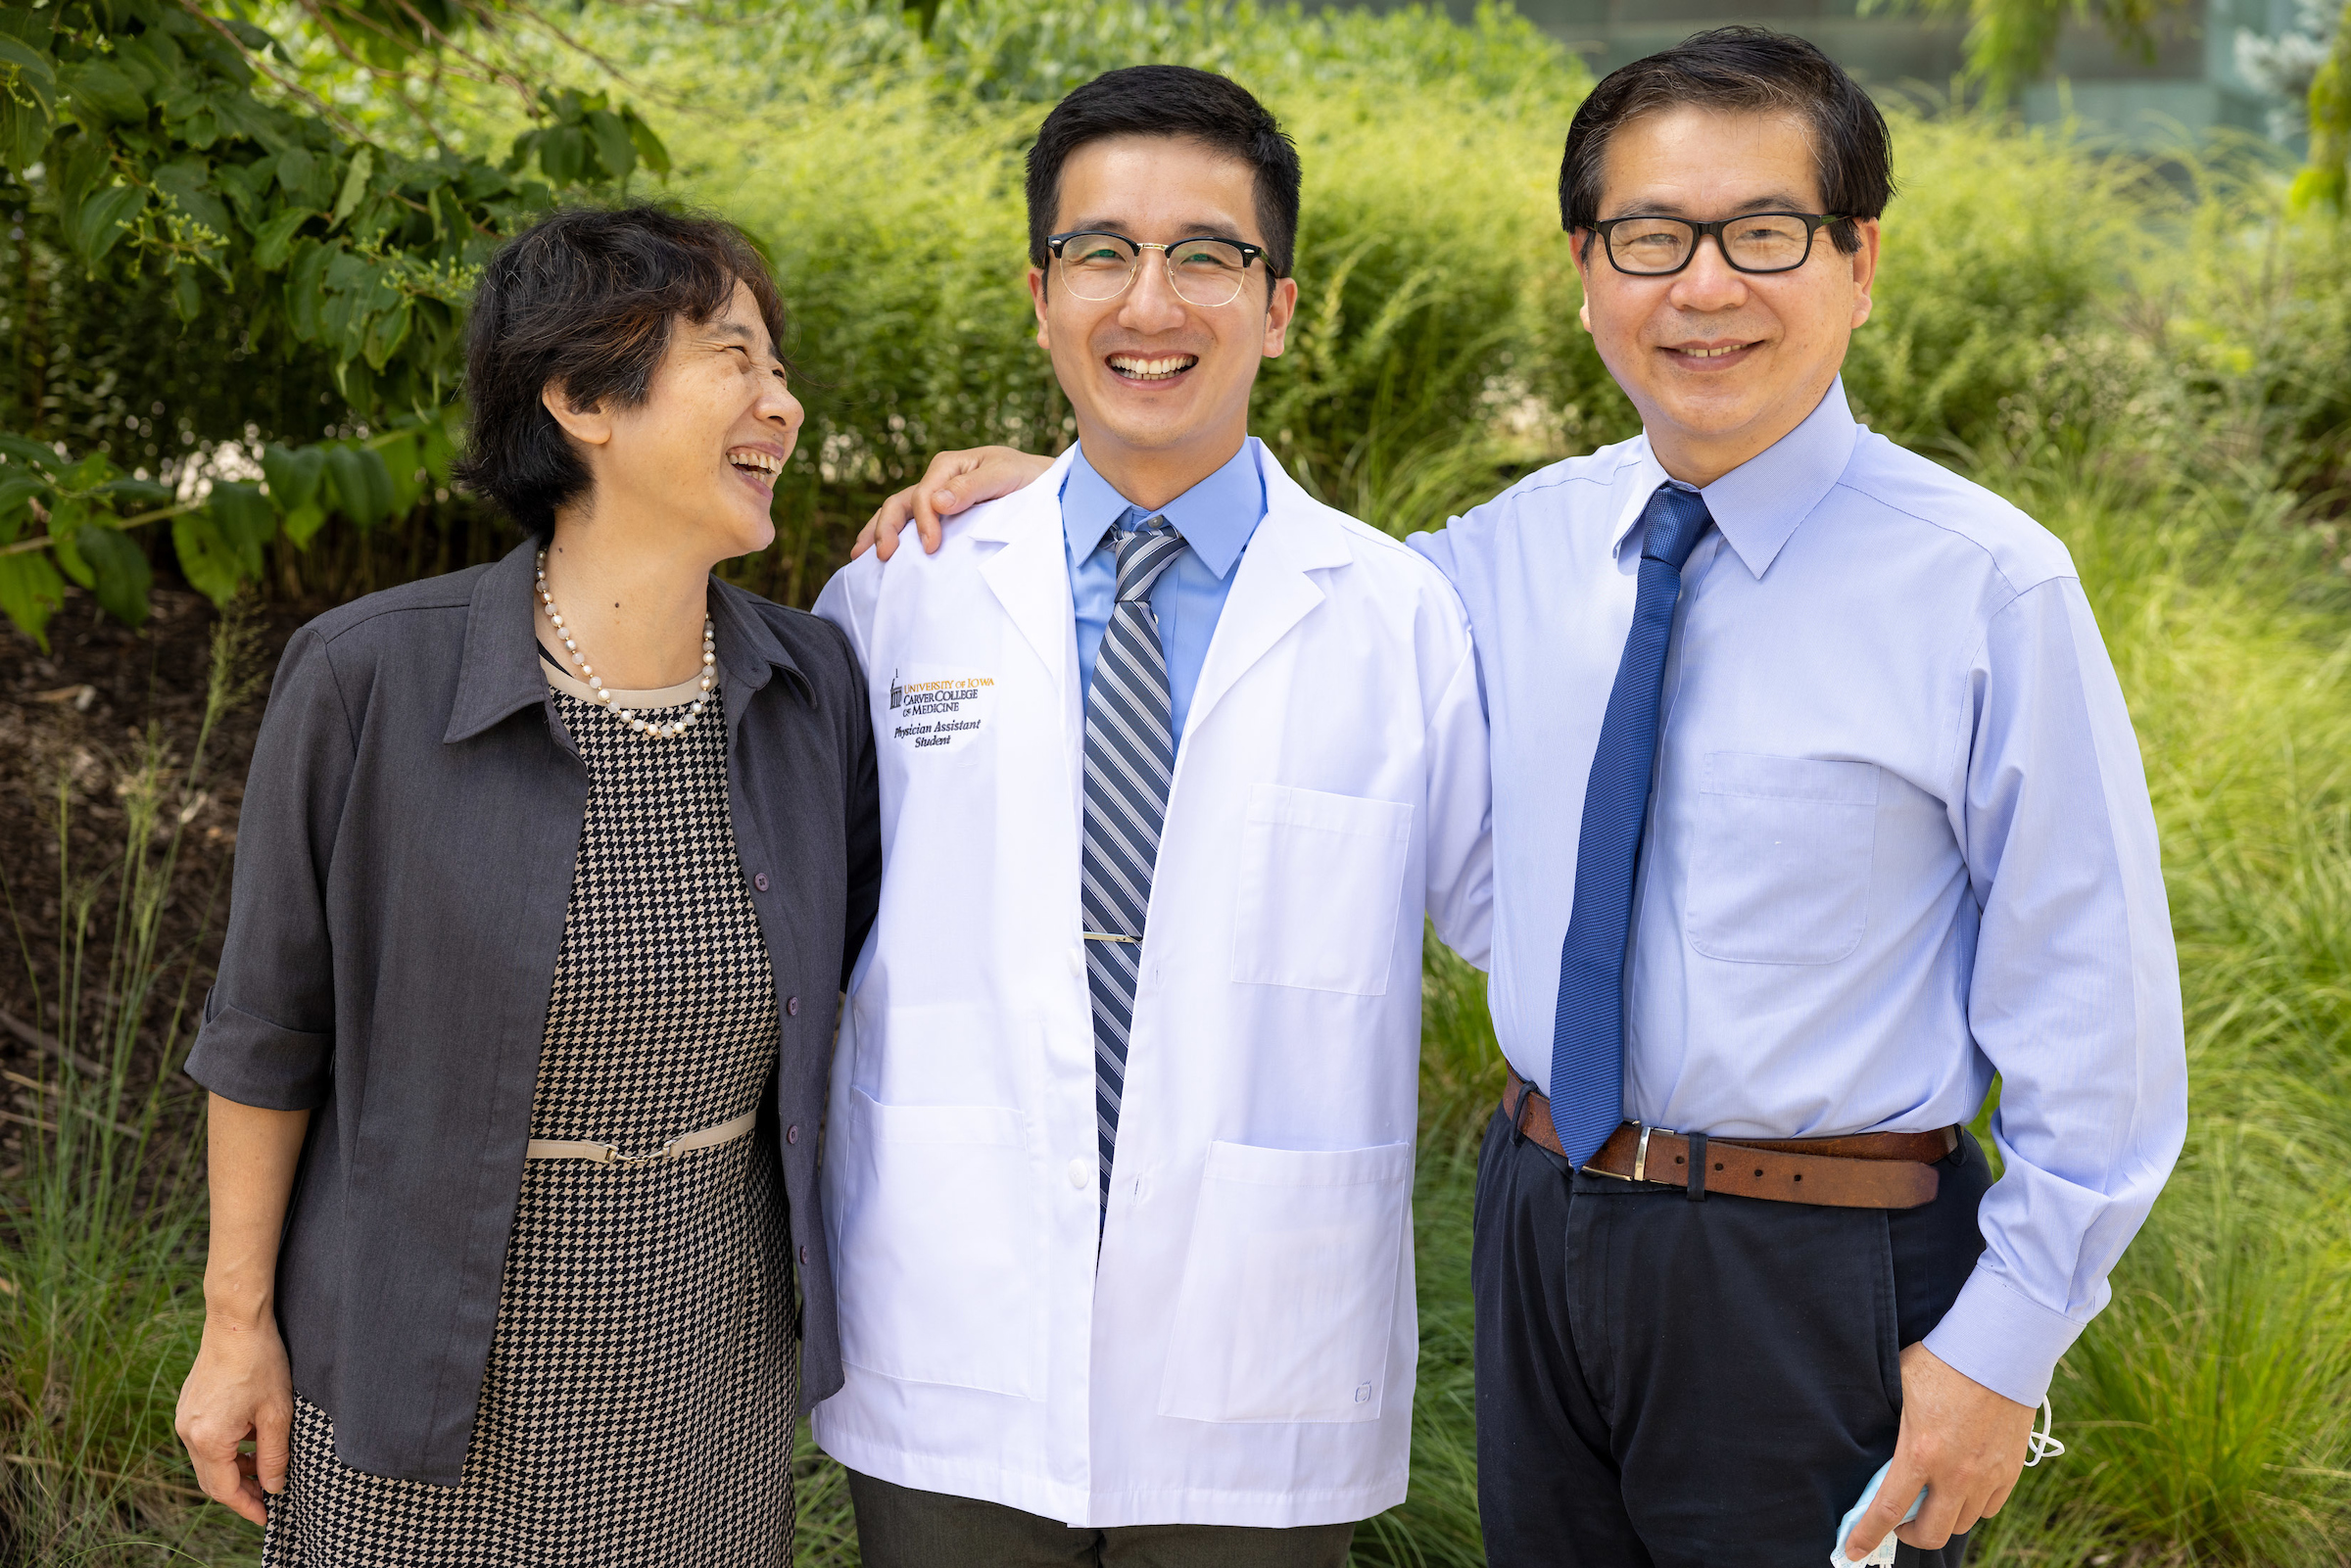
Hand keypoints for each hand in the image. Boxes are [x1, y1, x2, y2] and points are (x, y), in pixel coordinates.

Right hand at [175, 1310, 294, 1524]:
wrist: (235, 1322)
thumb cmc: (260, 1362)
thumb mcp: (277, 1413)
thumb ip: (274, 1456)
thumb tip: (273, 1488)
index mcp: (208, 1439)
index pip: (224, 1490)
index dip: (246, 1507)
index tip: (266, 1517)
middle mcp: (187, 1433)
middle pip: (211, 1480)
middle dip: (239, 1491)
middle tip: (268, 1496)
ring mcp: (184, 1418)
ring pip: (208, 1460)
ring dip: (234, 1469)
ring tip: (264, 1465)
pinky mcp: (188, 1406)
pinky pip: (204, 1440)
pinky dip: (226, 1449)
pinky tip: (250, 1439)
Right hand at [852, 446, 1053, 560]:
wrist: (1047, 486)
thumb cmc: (1029, 477)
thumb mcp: (1005, 476)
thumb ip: (972, 487)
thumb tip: (935, 501)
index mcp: (948, 466)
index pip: (922, 496)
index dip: (923, 522)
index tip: (930, 547)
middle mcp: (936, 480)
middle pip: (900, 503)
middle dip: (886, 528)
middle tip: (882, 557)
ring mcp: (937, 499)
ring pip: (898, 514)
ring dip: (877, 533)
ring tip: (860, 557)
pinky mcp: (943, 517)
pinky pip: (911, 525)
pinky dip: (892, 538)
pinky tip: (881, 557)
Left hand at [1843, 1343, 2034, 1559]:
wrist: (1997, 1348)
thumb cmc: (1940, 1362)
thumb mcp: (1897, 1386)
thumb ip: (1886, 1424)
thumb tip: (1873, 1448)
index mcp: (1920, 1453)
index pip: (1888, 1511)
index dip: (1866, 1536)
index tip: (1852, 1553)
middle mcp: (1956, 1473)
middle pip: (1932, 1533)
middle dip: (1910, 1535)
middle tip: (1899, 1521)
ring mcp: (1987, 1475)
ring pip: (1962, 1523)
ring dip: (1941, 1518)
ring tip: (1930, 1499)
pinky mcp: (2010, 1471)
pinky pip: (1989, 1508)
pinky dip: (1971, 1507)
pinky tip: (1959, 1489)